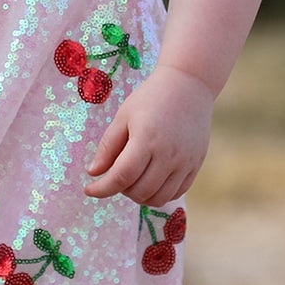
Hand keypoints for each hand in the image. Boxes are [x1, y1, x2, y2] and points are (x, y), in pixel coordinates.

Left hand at [83, 63, 213, 204]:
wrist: (188, 86)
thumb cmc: (151, 99)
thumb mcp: (123, 117)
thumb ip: (108, 147)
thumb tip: (94, 173)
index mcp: (146, 139)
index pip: (121, 176)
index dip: (102, 189)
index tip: (89, 190)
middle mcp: (168, 154)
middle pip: (140, 191)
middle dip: (120, 190)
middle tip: (115, 176)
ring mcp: (185, 162)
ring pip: (159, 198)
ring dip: (140, 195)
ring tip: (133, 179)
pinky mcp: (195, 165)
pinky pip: (176, 193)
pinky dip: (159, 194)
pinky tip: (151, 180)